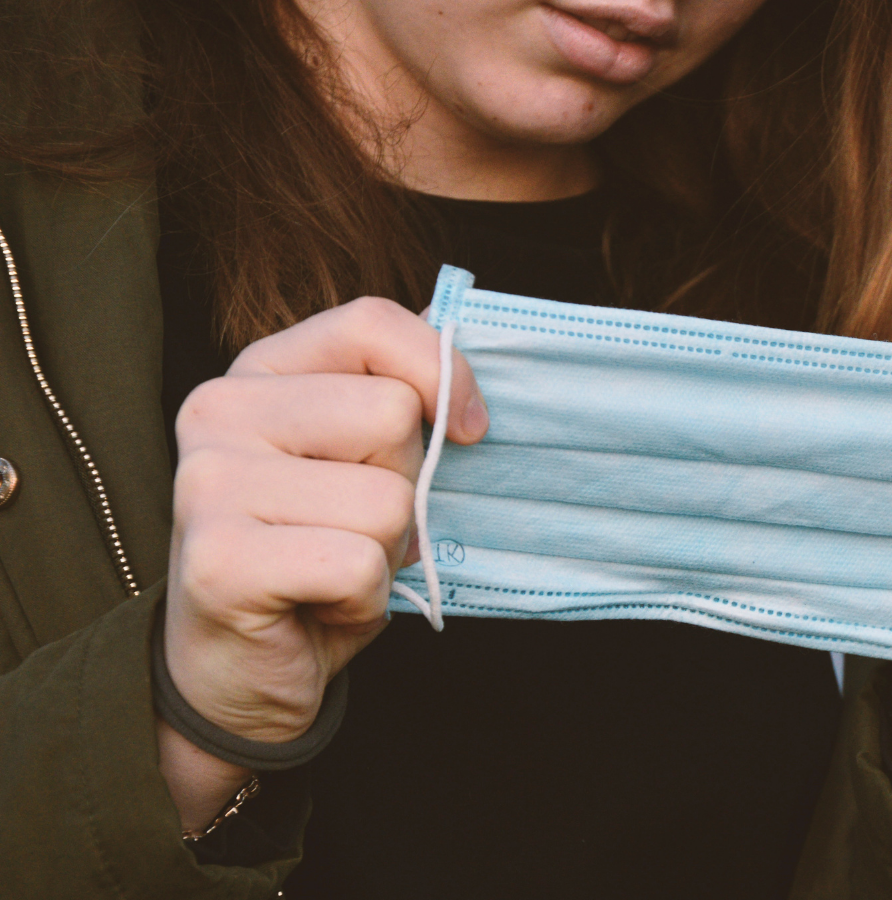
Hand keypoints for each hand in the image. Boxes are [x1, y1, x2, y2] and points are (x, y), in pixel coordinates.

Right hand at [157, 298, 487, 826]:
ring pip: (387, 499)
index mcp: (258, 371)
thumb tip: (462, 353)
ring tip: (334, 569)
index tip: (468, 432)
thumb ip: (399, 400)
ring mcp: (207, 482)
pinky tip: (318, 604)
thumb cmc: (317, 556)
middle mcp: (217, 410)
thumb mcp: (364, 462)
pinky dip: (363, 599)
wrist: (241, 669)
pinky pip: (359, 564)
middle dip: (406, 486)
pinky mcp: (218, 558)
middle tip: (355, 528)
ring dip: (386, 551)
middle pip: (392, 414)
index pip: (370, 323)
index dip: (442, 372)